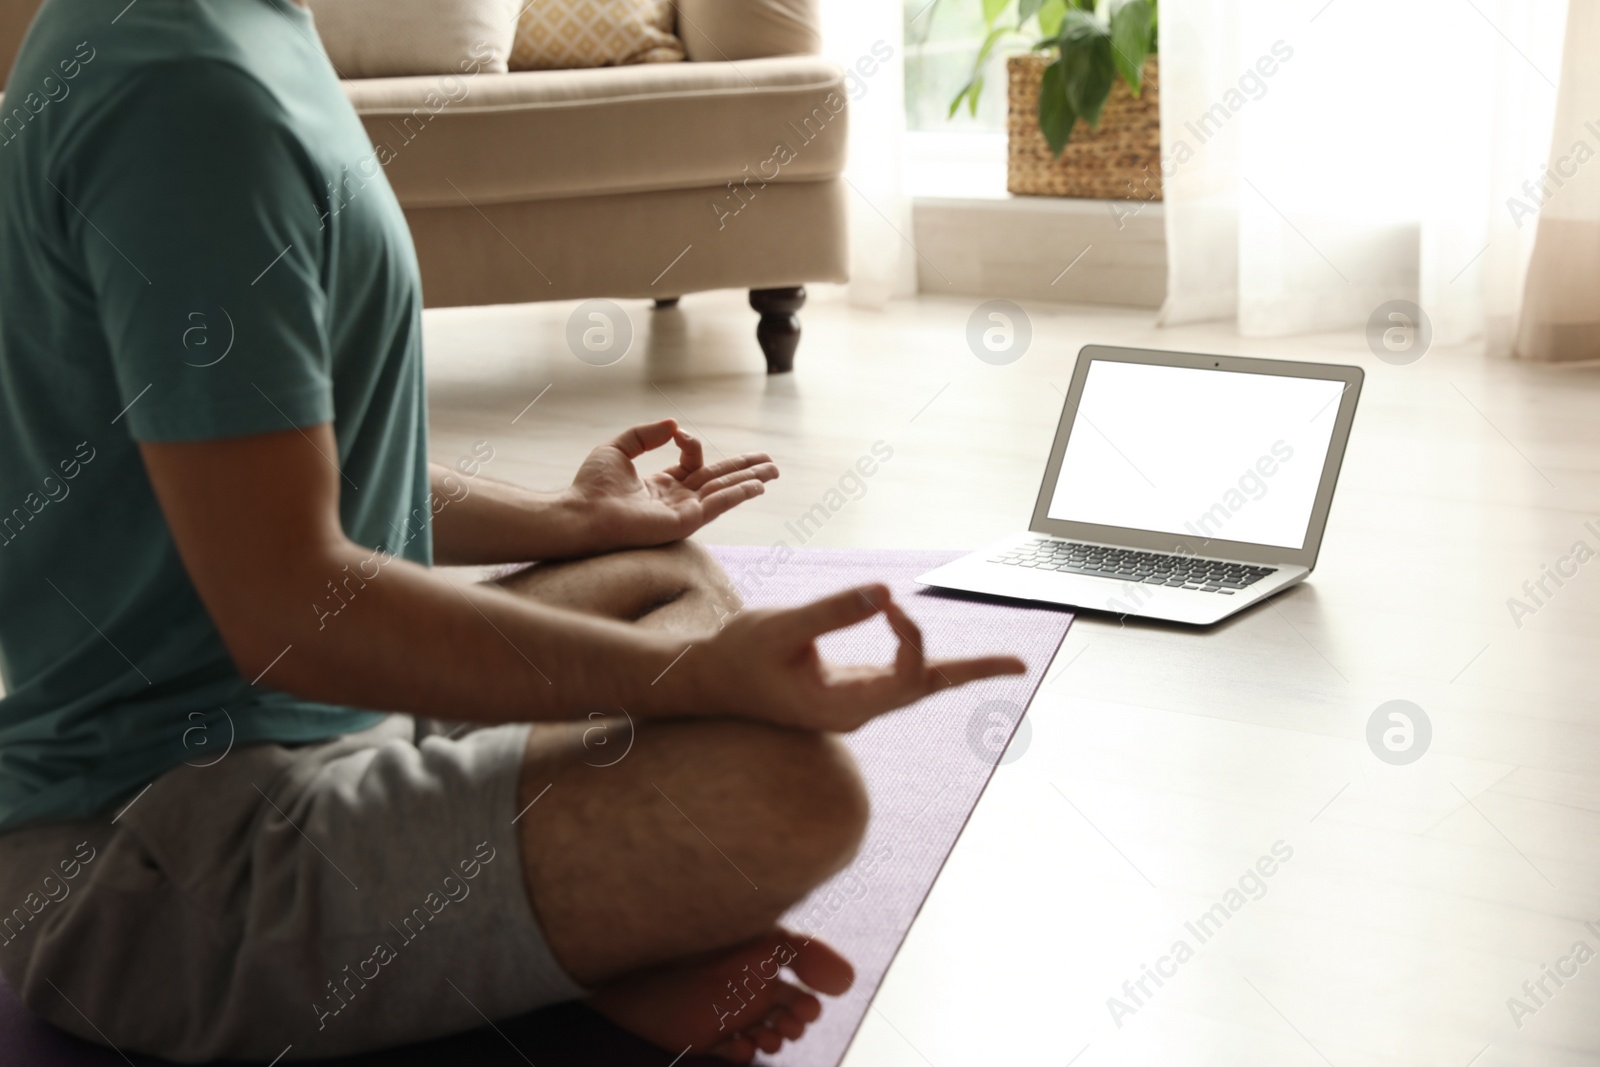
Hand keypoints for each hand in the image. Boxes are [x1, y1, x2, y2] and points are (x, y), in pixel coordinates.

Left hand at [568, 420, 777, 550]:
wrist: (582, 513)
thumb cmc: (591, 487)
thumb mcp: (618, 449)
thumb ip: (645, 435)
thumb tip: (673, 425)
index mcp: (661, 487)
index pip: (692, 463)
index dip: (692, 444)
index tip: (677, 434)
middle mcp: (676, 501)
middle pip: (719, 481)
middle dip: (744, 470)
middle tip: (770, 462)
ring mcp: (683, 513)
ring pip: (724, 492)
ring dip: (750, 480)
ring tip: (774, 471)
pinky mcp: (685, 523)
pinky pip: (717, 505)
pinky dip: (738, 495)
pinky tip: (757, 486)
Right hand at [672, 584, 1027, 731]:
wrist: (708, 684)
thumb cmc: (738, 655)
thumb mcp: (781, 628)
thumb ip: (832, 612)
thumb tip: (886, 593)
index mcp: (842, 706)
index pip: (905, 674)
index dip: (911, 636)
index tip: (891, 605)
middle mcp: (856, 711)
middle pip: (927, 688)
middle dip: (971, 672)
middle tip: (1020, 664)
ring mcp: (853, 703)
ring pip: (917, 685)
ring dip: (958, 671)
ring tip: (1007, 666)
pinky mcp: (848, 690)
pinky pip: (899, 679)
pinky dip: (926, 663)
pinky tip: (950, 662)